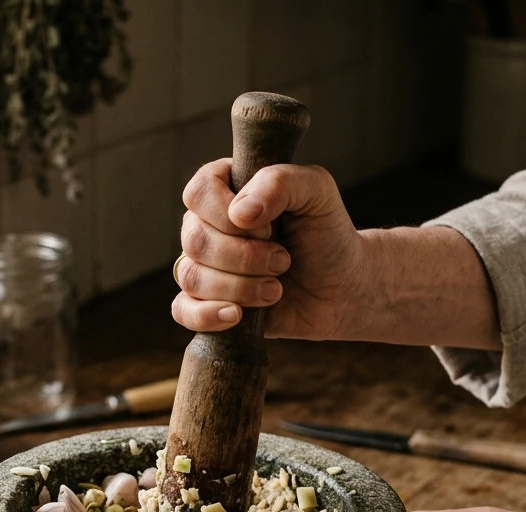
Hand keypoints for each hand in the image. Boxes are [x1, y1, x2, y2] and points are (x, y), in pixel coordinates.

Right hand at [174, 159, 370, 339]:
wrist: (342, 286)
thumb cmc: (327, 233)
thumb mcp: (317, 191)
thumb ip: (279, 183)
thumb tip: (239, 213)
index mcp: (225, 189)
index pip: (199, 193)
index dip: (227, 214)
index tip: (270, 226)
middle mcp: (207, 225)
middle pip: (195, 240)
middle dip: (244, 256)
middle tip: (283, 260)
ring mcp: (205, 266)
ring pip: (192, 277)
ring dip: (239, 287)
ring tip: (276, 289)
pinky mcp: (208, 303)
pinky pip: (183, 310)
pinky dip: (206, 315)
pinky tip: (237, 315)